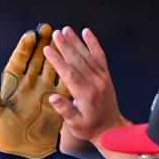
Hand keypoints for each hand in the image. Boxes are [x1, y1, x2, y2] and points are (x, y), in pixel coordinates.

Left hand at [0, 23, 69, 158]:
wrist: (24, 155)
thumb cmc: (5, 137)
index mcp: (12, 86)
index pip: (18, 62)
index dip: (24, 49)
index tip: (29, 36)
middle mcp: (28, 86)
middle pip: (35, 60)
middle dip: (41, 44)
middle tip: (47, 28)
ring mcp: (43, 91)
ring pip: (50, 67)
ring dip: (55, 53)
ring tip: (61, 37)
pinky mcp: (57, 100)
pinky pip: (63, 83)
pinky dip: (68, 71)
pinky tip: (73, 58)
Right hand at [43, 27, 130, 143]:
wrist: (111, 129)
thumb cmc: (90, 128)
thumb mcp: (75, 124)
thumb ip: (65, 110)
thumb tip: (53, 97)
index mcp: (86, 94)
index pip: (69, 73)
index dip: (58, 60)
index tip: (48, 49)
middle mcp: (96, 83)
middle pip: (78, 60)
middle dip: (65, 45)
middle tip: (56, 33)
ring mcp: (102, 77)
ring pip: (88, 55)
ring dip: (76, 41)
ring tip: (66, 30)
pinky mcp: (106, 75)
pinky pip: (100, 56)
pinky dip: (93, 43)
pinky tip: (87, 33)